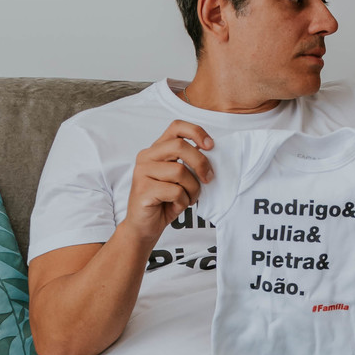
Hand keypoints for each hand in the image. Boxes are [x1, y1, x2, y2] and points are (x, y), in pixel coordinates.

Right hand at [124, 119, 214, 247]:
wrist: (144, 227)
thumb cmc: (165, 201)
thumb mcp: (179, 178)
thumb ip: (188, 162)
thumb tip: (212, 151)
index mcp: (156, 150)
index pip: (176, 127)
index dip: (196, 132)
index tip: (211, 146)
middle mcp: (146, 157)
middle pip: (180, 146)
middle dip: (200, 163)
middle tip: (208, 178)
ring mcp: (142, 173)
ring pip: (180, 171)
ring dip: (193, 188)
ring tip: (189, 198)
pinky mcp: (143, 190)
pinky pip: (175, 191)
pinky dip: (183, 201)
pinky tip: (177, 206)